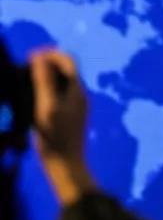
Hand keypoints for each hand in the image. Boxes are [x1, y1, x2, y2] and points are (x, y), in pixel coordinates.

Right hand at [29, 48, 96, 205]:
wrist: (66, 165)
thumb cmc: (55, 137)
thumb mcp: (47, 107)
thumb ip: (45, 81)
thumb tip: (41, 57)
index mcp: (77, 90)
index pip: (68, 60)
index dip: (50, 54)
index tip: (30, 55)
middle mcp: (80, 95)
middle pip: (66, 70)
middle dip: (47, 63)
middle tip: (25, 65)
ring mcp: (76, 106)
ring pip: (62, 82)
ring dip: (46, 76)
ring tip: (25, 78)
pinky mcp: (70, 116)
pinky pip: (59, 94)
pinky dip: (47, 89)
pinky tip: (32, 97)